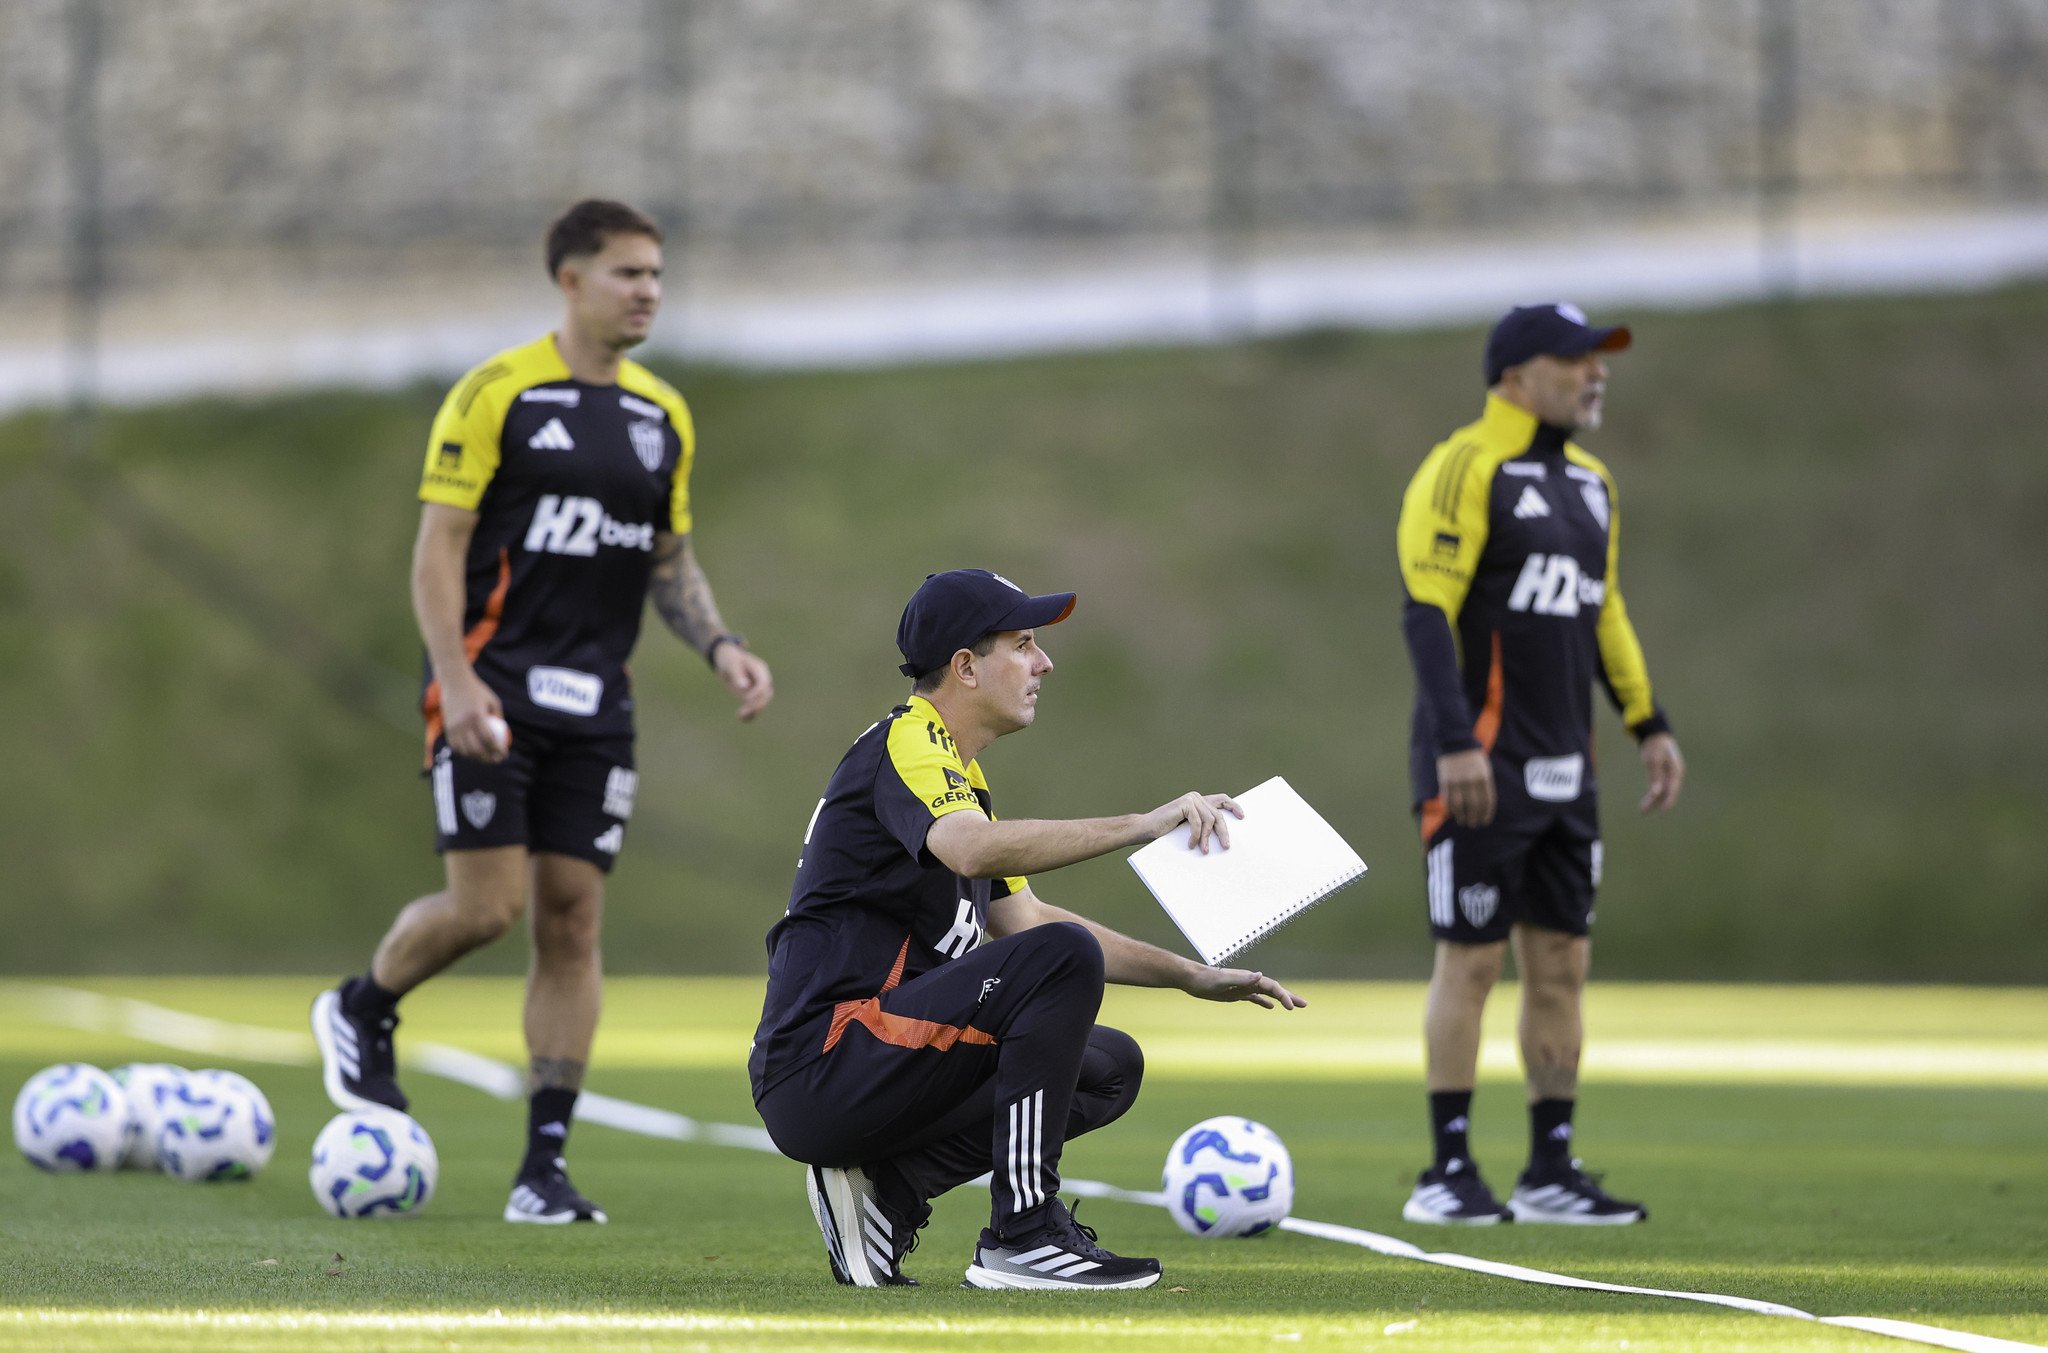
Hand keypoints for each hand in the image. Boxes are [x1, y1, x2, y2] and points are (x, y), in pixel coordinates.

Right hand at [440, 670, 507, 763]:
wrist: (455, 682)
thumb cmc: (477, 691)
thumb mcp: (493, 701)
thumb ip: (499, 717)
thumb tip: (506, 734)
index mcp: (476, 716)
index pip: (488, 739)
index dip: (497, 750)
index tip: (504, 754)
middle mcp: (463, 723)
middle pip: (476, 748)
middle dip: (488, 758)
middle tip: (496, 760)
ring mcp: (453, 727)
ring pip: (464, 749)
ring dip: (476, 757)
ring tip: (486, 758)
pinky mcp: (446, 728)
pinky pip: (455, 745)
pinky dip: (464, 752)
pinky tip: (472, 753)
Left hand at [715, 645, 773, 721]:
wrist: (727, 659)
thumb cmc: (729, 659)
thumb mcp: (731, 664)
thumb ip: (737, 674)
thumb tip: (744, 687)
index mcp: (760, 669)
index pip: (763, 683)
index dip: (757, 693)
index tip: (747, 699)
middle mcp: (762, 680)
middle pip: (766, 695)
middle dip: (756, 704)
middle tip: (743, 712)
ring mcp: (758, 689)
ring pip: (762, 703)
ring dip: (754, 712)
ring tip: (740, 717)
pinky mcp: (752, 696)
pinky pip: (755, 707)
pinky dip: (750, 715)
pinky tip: (741, 719)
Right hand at [1142, 792, 1243, 854]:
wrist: (1147, 827)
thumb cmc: (1167, 830)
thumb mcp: (1189, 827)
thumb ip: (1202, 825)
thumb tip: (1222, 836)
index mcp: (1198, 801)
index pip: (1221, 799)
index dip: (1233, 805)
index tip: (1242, 816)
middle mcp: (1196, 797)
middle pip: (1218, 815)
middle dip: (1223, 832)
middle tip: (1226, 846)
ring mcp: (1191, 799)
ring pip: (1209, 820)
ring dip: (1207, 838)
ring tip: (1204, 850)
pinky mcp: (1185, 804)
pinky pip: (1198, 823)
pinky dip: (1196, 836)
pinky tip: (1191, 845)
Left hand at [1185, 965, 1306, 1009]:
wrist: (1192, 978)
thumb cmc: (1206, 979)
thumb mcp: (1223, 980)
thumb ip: (1242, 978)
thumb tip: (1260, 975)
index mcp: (1248, 978)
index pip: (1272, 987)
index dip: (1284, 996)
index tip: (1291, 1008)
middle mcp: (1249, 982)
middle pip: (1274, 989)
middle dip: (1289, 996)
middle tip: (1305, 1004)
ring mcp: (1244, 988)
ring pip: (1267, 994)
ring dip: (1281, 999)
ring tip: (1294, 1007)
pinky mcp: (1236, 993)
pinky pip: (1255, 998)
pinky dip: (1264, 1002)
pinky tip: (1271, 1007)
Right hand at [1437, 748, 1494, 826]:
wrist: (1456, 743)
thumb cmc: (1473, 759)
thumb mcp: (1484, 770)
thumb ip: (1485, 786)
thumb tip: (1484, 806)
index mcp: (1484, 778)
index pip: (1487, 801)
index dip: (1486, 814)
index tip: (1484, 821)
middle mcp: (1471, 781)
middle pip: (1474, 806)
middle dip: (1474, 818)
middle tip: (1474, 824)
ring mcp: (1457, 781)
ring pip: (1459, 805)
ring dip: (1462, 816)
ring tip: (1463, 821)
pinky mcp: (1445, 781)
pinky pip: (1448, 799)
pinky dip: (1451, 809)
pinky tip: (1453, 814)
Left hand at [1639, 732, 1683, 812]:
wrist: (1655, 735)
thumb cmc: (1656, 746)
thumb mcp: (1654, 760)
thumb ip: (1655, 776)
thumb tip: (1656, 793)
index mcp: (1676, 771)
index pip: (1673, 789)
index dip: (1668, 801)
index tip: (1663, 810)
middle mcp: (1673, 775)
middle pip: (1667, 792)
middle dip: (1656, 803)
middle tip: (1644, 811)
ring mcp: (1668, 775)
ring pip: (1661, 792)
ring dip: (1652, 801)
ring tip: (1642, 810)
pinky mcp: (1661, 774)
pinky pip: (1657, 787)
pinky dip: (1651, 794)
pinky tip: (1645, 802)